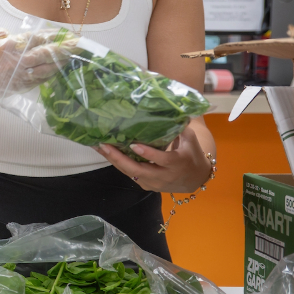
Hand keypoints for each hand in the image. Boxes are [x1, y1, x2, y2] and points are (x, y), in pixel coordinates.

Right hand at [0, 29, 69, 109]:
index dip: (53, 36)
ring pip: (46, 69)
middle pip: (46, 54)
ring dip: (62, 63)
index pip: (36, 39)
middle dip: (65, 49)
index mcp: (7, 47)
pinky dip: (51, 73)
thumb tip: (12, 34)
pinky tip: (59, 69)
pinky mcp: (18, 87)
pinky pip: (39, 79)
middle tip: (81, 45)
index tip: (67, 33)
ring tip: (75, 57)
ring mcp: (18, 76)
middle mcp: (15, 62)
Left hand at [96, 125, 210, 193]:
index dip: (148, 154)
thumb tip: (170, 108)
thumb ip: (179, 126)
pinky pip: (129, 174)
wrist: (195, 179)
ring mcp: (154, 183)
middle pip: (139, 170)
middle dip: (119, 158)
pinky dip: (117, 164)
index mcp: (177, 163)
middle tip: (104, 145)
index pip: (162, 159)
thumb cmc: (191, 154)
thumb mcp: (190, 139)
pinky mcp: (146, 185)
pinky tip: (105, 153)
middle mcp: (164, 176)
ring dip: (113, 161)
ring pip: (130, 173)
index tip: (134, 145)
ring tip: (99, 147)